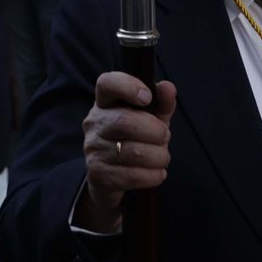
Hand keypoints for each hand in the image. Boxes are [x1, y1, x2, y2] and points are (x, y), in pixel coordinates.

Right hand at [75, 72, 177, 233]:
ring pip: (132, 152)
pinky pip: (131, 175)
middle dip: (155, 131)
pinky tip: (158, 173)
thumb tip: (168, 88)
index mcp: (105, 102)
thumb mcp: (151, 119)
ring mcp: (93, 149)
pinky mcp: (97, 174)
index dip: (127, 86)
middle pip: (125, 121)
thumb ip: (161, 104)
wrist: (111, 178)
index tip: (147, 97)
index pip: (107, 84)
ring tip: (163, 157)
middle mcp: (95, 123)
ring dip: (158, 156)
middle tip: (166, 137)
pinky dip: (152, 175)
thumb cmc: (134, 140)